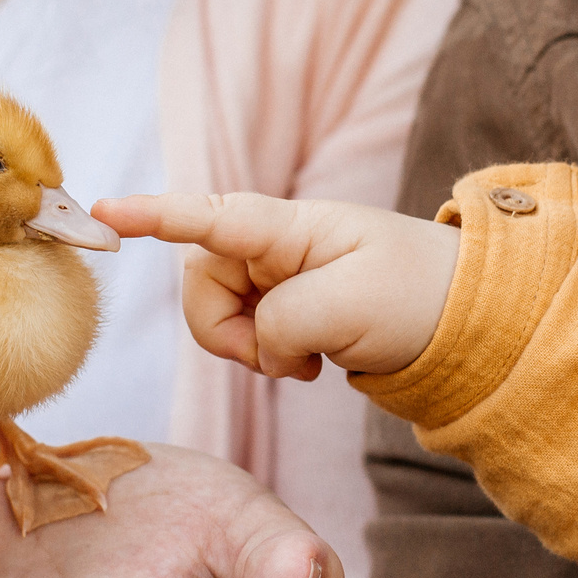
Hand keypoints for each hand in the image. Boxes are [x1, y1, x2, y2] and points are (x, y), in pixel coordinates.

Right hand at [94, 191, 458, 379]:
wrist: (476, 325)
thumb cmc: (423, 298)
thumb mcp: (351, 310)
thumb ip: (282, 322)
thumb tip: (262, 344)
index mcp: (290, 228)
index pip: (207, 217)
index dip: (152, 215)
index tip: (101, 211)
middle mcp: (277, 246)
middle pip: (200, 284)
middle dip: (225, 331)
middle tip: (282, 359)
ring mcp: (283, 278)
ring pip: (219, 316)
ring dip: (251, 350)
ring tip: (307, 363)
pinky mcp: (293, 312)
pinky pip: (248, 336)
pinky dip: (269, 360)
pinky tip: (314, 365)